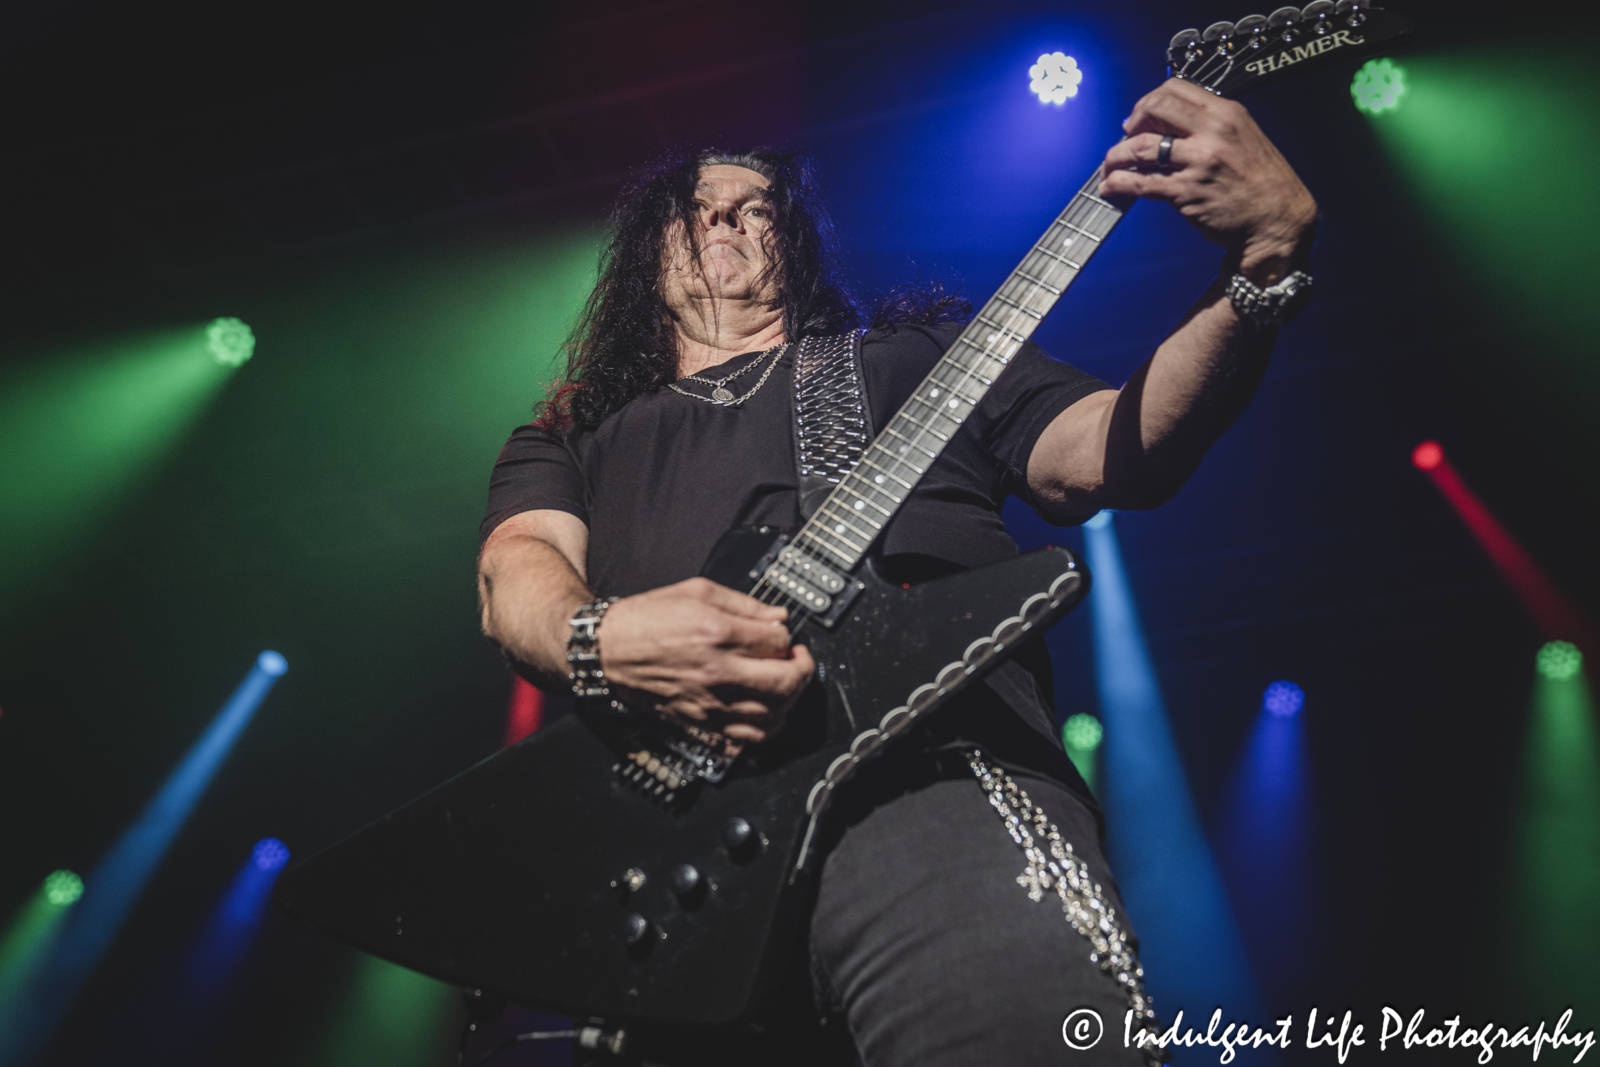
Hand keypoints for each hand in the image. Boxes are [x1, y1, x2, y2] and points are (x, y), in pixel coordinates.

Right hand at [597, 577, 814, 744]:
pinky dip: (767, 727)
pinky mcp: (701, 723)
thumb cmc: (645, 620)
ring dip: (789, 699)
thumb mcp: (695, 592)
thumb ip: (743, 604)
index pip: (779, 643)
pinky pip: (748, 738)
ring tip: (783, 682)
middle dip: (803, 669)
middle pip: (786, 682)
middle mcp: (716, 672)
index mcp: (716, 634)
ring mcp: (709, 703)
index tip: (782, 634)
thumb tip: (777, 617)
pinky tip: (766, 709)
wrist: (607, 651)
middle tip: (798, 659)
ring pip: (774, 715)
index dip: (788, 636)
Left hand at [1099, 78, 1317, 282]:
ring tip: (1110, 165)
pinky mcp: (1187, 193)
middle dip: (1131, 122)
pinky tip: (1111, 186)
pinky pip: (1142, 183)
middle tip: (1125, 137)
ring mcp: (1198, 162)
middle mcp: (1213, 132)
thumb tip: (1165, 124)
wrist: (1278, 220)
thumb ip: (1207, 126)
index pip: (1175, 88)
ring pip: (1141, 146)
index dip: (1149, 101)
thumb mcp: (1243, 137)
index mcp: (1227, 113)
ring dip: (1116, 156)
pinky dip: (1119, 183)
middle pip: (1154, 108)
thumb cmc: (1260, 182)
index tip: (1141, 117)